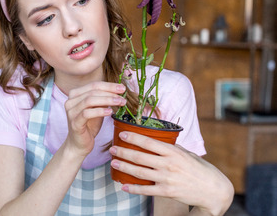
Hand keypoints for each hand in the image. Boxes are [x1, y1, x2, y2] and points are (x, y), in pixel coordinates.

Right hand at [64, 82, 125, 157]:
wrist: (79, 144)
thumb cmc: (88, 125)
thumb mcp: (97, 109)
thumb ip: (103, 99)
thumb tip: (118, 90)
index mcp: (75, 95)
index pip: (94, 85)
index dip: (109, 85)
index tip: (122, 88)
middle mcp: (70, 101)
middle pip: (92, 91)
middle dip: (110, 92)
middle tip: (123, 96)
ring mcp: (71, 112)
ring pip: (90, 100)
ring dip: (107, 100)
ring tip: (120, 103)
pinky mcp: (74, 122)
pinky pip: (87, 113)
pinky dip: (100, 111)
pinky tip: (110, 112)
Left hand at [110, 132, 233, 215]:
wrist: (213, 190)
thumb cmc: (199, 168)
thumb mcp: (186, 153)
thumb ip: (170, 148)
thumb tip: (155, 140)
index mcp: (173, 152)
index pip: (149, 142)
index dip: (133, 137)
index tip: (122, 133)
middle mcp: (168, 164)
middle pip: (140, 157)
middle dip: (123, 152)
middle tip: (112, 149)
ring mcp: (166, 178)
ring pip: (139, 172)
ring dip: (124, 167)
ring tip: (113, 162)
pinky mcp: (166, 192)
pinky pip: (145, 190)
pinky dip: (133, 188)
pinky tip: (123, 186)